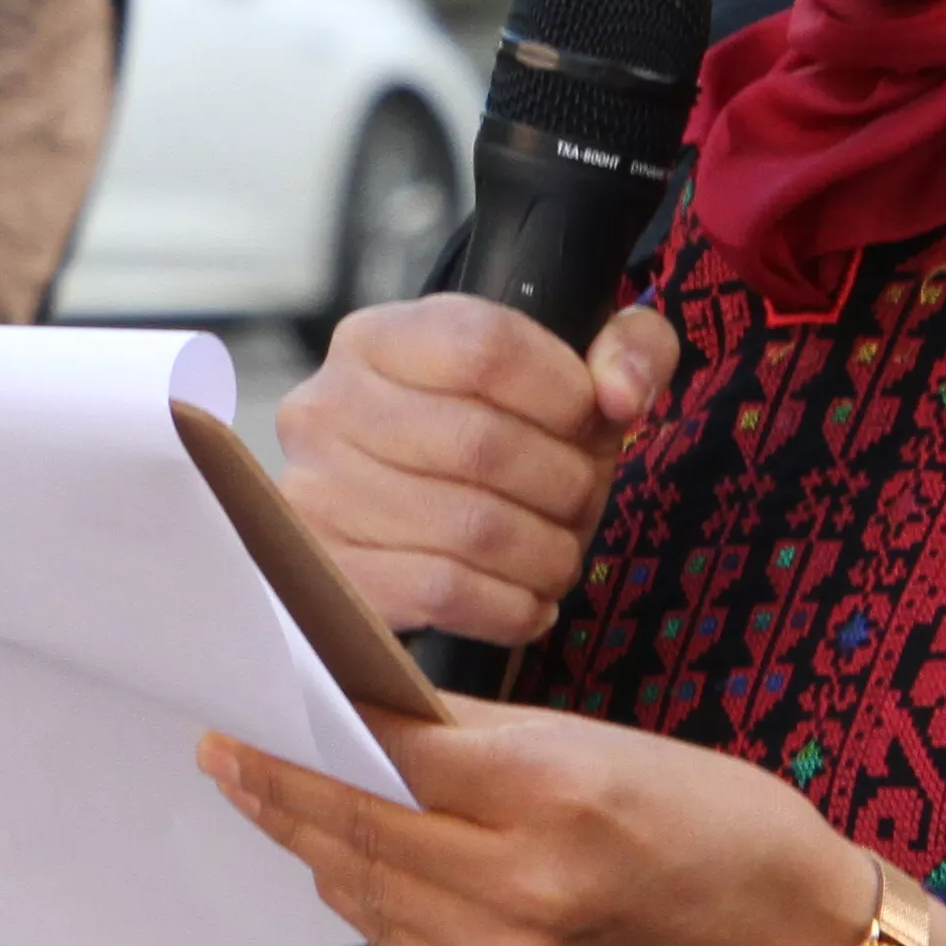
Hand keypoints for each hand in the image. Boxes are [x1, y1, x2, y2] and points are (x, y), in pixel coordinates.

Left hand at [201, 701, 862, 945]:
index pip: (389, 759)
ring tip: (266, 794)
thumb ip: (488, 739)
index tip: (242, 708)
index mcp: (558, 800)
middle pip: (359, 832)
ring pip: (369, 894)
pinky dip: (367, 897)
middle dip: (278, 787)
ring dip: (309, 842)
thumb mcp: (616, 748)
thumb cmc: (724, 829)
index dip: (302, 733)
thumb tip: (373, 712)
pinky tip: (343, 860)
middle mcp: (526, 894)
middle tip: (222, 749)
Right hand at [269, 294, 676, 641]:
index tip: (590, 420)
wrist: (412, 518)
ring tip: (555, 551)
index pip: (486, 348)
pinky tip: (527, 598)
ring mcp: (317, 493)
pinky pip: (445, 594)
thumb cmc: (499, 441)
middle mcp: (328, 406)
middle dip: (565, 485)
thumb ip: (628, 350)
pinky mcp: (331, 576)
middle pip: (484, 445)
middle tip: (580, 501)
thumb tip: (621, 395)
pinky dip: (511, 607)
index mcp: (378, 338)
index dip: (564, 393)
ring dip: (547, 553)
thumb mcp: (568, 376)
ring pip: (473, 529)